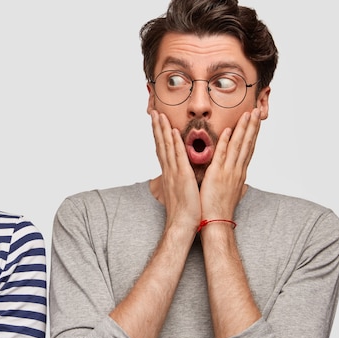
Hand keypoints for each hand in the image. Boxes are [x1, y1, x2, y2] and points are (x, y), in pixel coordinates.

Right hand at [151, 110, 200, 231]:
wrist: (182, 224)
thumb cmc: (185, 211)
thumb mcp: (182, 192)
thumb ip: (182, 181)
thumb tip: (184, 177)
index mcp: (170, 173)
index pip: (163, 150)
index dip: (160, 135)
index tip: (158, 123)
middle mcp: (169, 170)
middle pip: (161, 144)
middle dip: (157, 128)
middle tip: (154, 112)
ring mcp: (174, 172)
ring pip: (166, 146)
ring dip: (162, 129)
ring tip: (159, 115)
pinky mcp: (181, 176)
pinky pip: (176, 156)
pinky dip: (173, 142)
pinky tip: (172, 131)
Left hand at [200, 108, 260, 219]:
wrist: (216, 222)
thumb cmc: (220, 208)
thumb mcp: (230, 191)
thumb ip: (234, 182)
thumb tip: (240, 181)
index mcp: (239, 173)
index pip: (248, 149)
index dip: (252, 134)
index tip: (255, 121)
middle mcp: (237, 170)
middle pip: (247, 144)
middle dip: (253, 126)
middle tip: (257, 111)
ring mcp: (229, 172)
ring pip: (238, 146)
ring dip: (244, 129)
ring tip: (248, 114)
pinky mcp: (217, 175)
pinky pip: (222, 155)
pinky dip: (225, 142)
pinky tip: (229, 130)